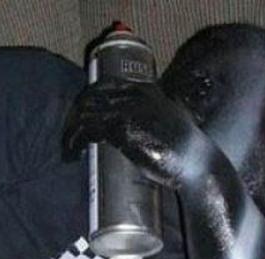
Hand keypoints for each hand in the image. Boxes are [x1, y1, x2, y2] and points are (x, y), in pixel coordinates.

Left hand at [63, 78, 209, 188]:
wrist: (197, 165)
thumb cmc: (184, 153)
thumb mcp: (166, 124)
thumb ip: (150, 118)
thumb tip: (130, 128)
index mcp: (146, 90)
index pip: (104, 85)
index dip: (86, 101)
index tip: (78, 120)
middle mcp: (135, 93)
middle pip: (90, 96)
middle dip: (74, 117)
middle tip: (69, 138)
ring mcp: (128, 108)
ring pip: (85, 112)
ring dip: (70, 132)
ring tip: (67, 150)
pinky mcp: (123, 127)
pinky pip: (88, 128)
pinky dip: (75, 141)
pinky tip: (72, 153)